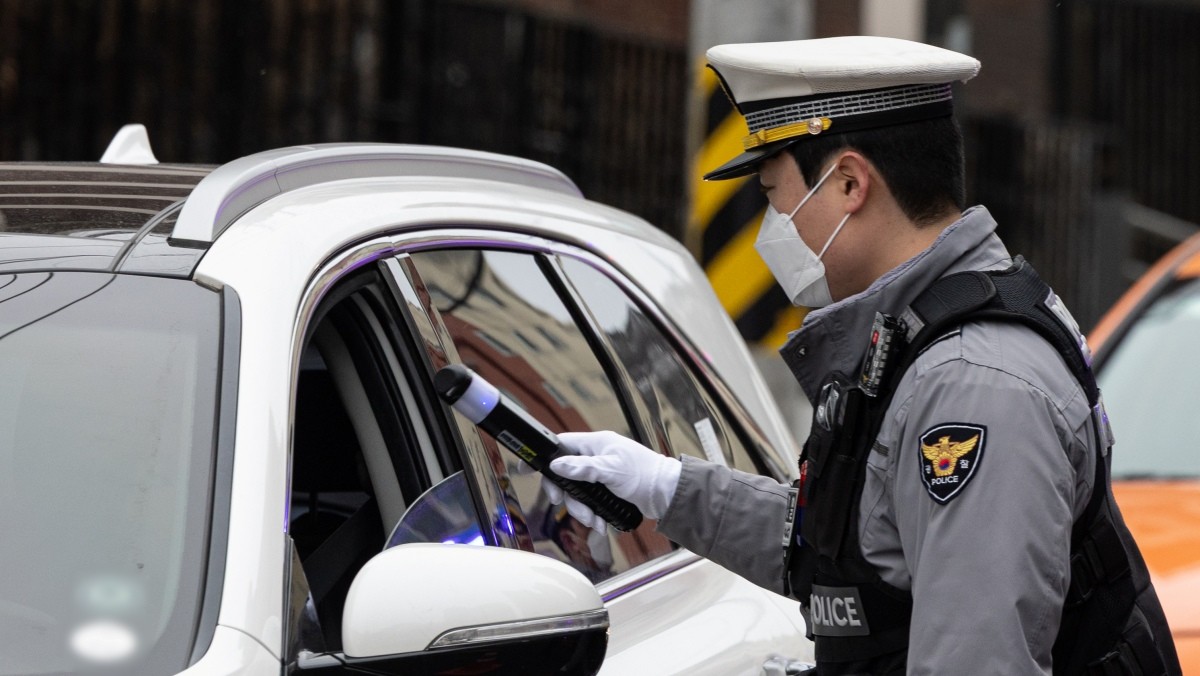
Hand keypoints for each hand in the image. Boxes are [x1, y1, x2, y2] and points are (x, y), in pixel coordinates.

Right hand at [547, 431, 680, 528]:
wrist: (667, 494)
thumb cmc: (644, 475)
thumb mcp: (611, 470)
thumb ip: (583, 468)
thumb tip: (557, 465)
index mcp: (596, 444)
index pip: (561, 444)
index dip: (543, 455)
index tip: (527, 468)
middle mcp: (595, 457)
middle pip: (564, 474)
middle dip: (565, 494)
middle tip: (561, 504)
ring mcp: (600, 474)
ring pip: (576, 492)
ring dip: (581, 509)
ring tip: (593, 521)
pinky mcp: (606, 490)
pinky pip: (589, 502)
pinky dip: (591, 514)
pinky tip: (600, 523)